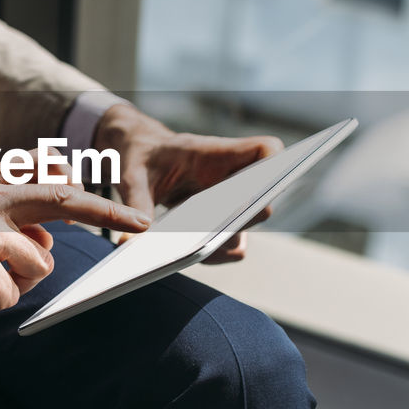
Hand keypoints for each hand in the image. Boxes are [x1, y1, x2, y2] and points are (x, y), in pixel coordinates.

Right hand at [0, 168, 151, 331]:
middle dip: (109, 211)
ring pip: (39, 265)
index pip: (47, 174)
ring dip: (14, 283)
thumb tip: (48, 235)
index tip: (120, 200)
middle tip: (142, 222)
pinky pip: (10, 296)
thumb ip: (2, 211)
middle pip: (64, 200)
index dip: (86, 186)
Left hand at [93, 102, 281, 263]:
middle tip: (214, 232)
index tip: (264, 185)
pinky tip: (188, 257)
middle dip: (246, 218)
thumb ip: (136, 203)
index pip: (266, 151)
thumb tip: (134, 240)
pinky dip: (214, 254)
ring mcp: (228, 201)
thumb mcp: (131, 175)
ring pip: (246, 229)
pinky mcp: (218, 221)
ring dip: (225, 242)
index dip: (278, 165)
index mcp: (214, 153)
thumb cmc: (139, 156)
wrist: (137, 157)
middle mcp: (230, 178)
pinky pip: (229, 244)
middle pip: (262, 199)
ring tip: (195, 250)